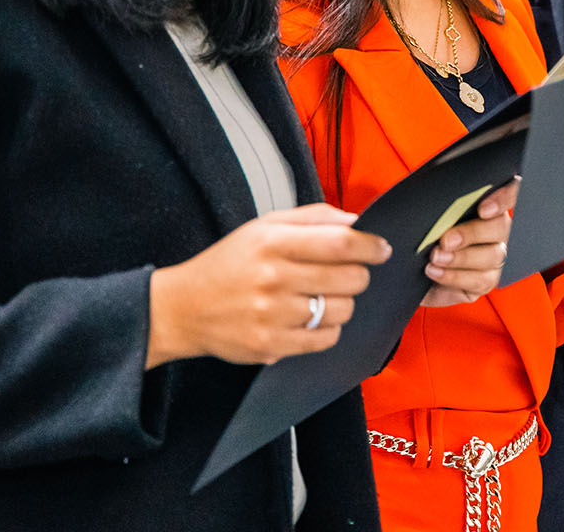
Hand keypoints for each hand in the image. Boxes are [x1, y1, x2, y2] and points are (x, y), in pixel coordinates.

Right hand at [147, 204, 389, 368]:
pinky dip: (328, 329)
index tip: (381, 248)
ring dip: (343, 303)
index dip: (370, 246)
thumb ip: (312, 218)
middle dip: (358, 275)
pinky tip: (312, 318)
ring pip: (342, 310)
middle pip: (349, 278)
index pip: (340, 243)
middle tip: (347, 274)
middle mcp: (273, 278)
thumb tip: (356, 220)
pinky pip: (325, 339)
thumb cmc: (228, 264)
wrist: (182, 308)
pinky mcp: (270, 346)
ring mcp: (271, 315)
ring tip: (323, 296)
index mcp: (272, 242)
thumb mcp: (262, 226)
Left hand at [421, 179, 518, 307]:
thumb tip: (442, 203)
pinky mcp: (487, 280)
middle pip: (500, 226)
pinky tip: (435, 271)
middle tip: (446, 240)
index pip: (510, 192)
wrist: (411, 269)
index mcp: (487, 202)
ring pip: (492, 255)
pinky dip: (454, 276)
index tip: (483, 209)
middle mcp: (497, 228)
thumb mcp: (429, 216)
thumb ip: (442, 207)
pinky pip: (480, 279)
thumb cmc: (423, 235)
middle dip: (473, 233)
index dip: (504, 197)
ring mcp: (495, 255)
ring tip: (435, 257)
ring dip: (461, 257)